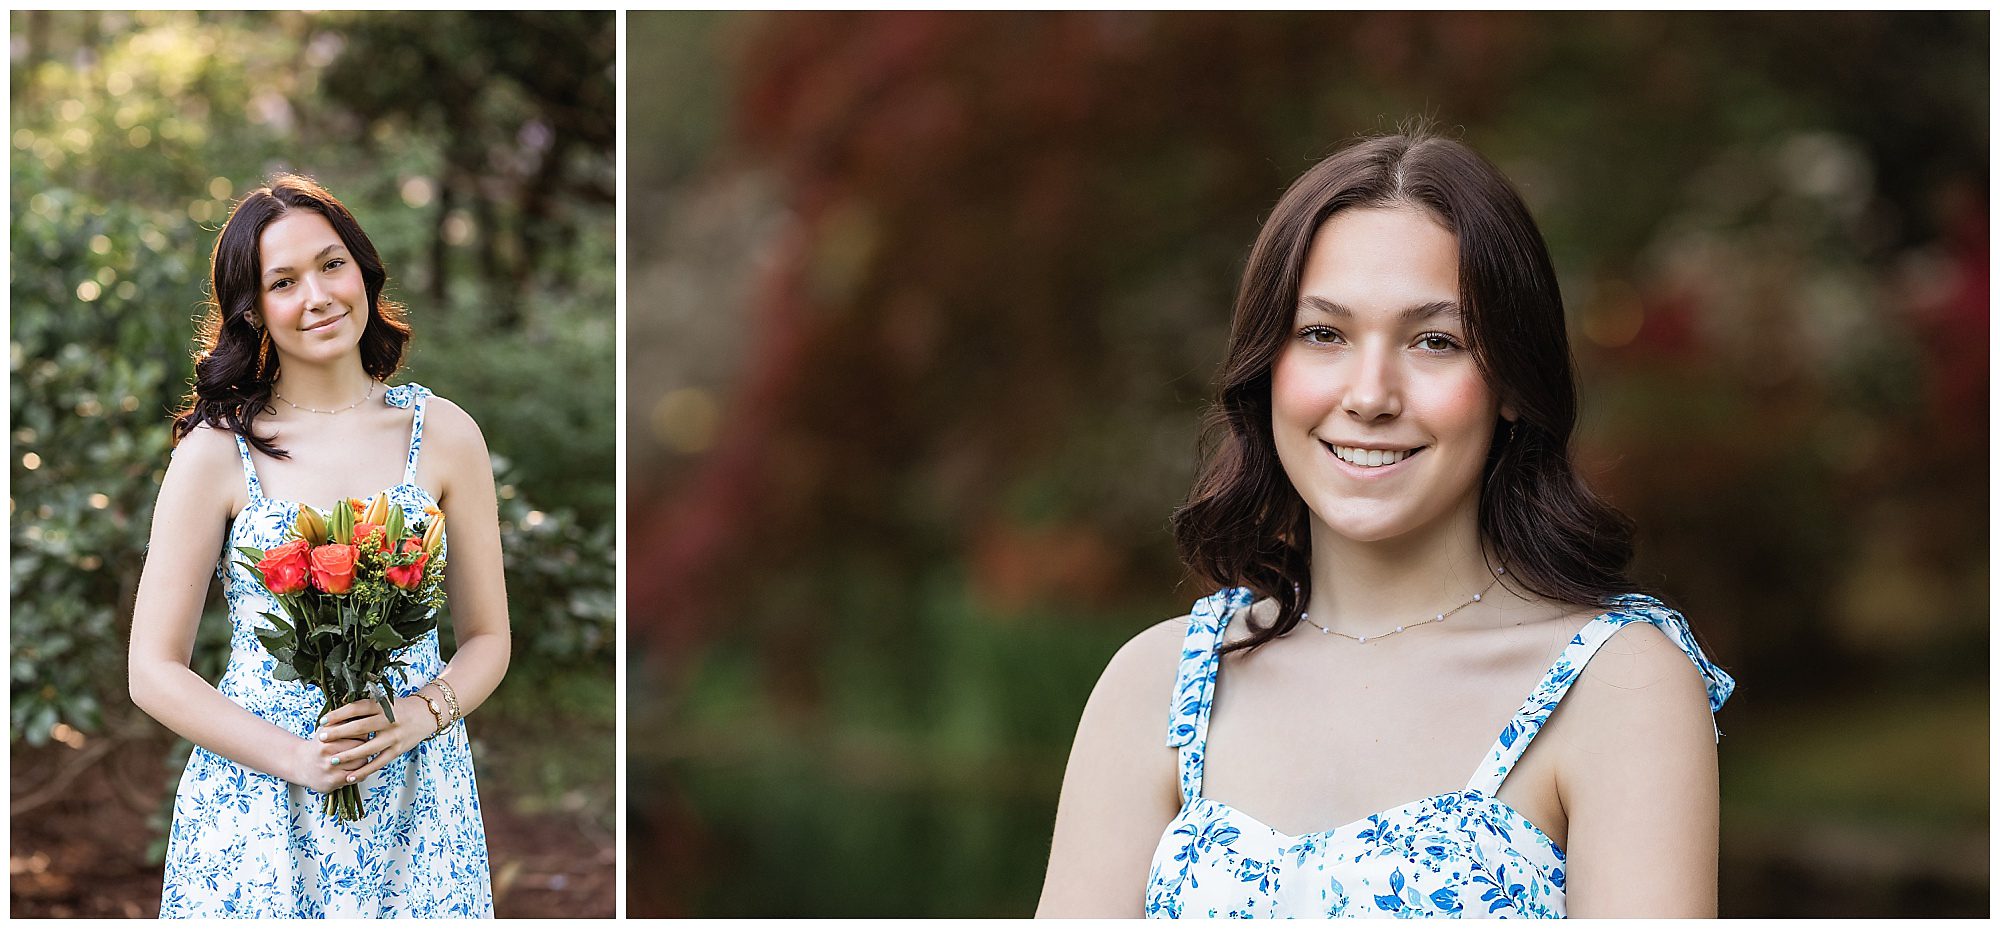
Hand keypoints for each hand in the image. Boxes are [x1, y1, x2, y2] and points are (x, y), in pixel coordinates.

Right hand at [291, 727, 371, 792]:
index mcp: (327, 733)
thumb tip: (368, 721)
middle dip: (364, 747)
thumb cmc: (321, 745)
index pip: (358, 731)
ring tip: (355, 759)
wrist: (301, 764)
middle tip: (360, 749)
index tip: (360, 736)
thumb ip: (346, 721)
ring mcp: (329, 765)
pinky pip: (356, 776)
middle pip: (361, 746)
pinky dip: (358, 773)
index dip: (363, 733)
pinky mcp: (332, 780)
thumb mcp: (328, 728)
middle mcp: (326, 748)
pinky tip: (352, 769)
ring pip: (361, 761)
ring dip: (362, 761)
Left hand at [306, 697, 430, 788]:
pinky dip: (363, 771)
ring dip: (349, 755)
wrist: (426, 714)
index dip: (338, 714)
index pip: (356, 708)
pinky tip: (350, 777)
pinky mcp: (397, 750)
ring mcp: (394, 736)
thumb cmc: (398, 708)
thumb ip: (364, 708)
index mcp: (382, 705)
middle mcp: (389, 720)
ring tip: (333, 760)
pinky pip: (378, 763)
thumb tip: (336, 714)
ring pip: (368, 748)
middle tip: (321, 739)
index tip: (323, 721)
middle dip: (338, 734)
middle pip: (359, 728)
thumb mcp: (383, 702)